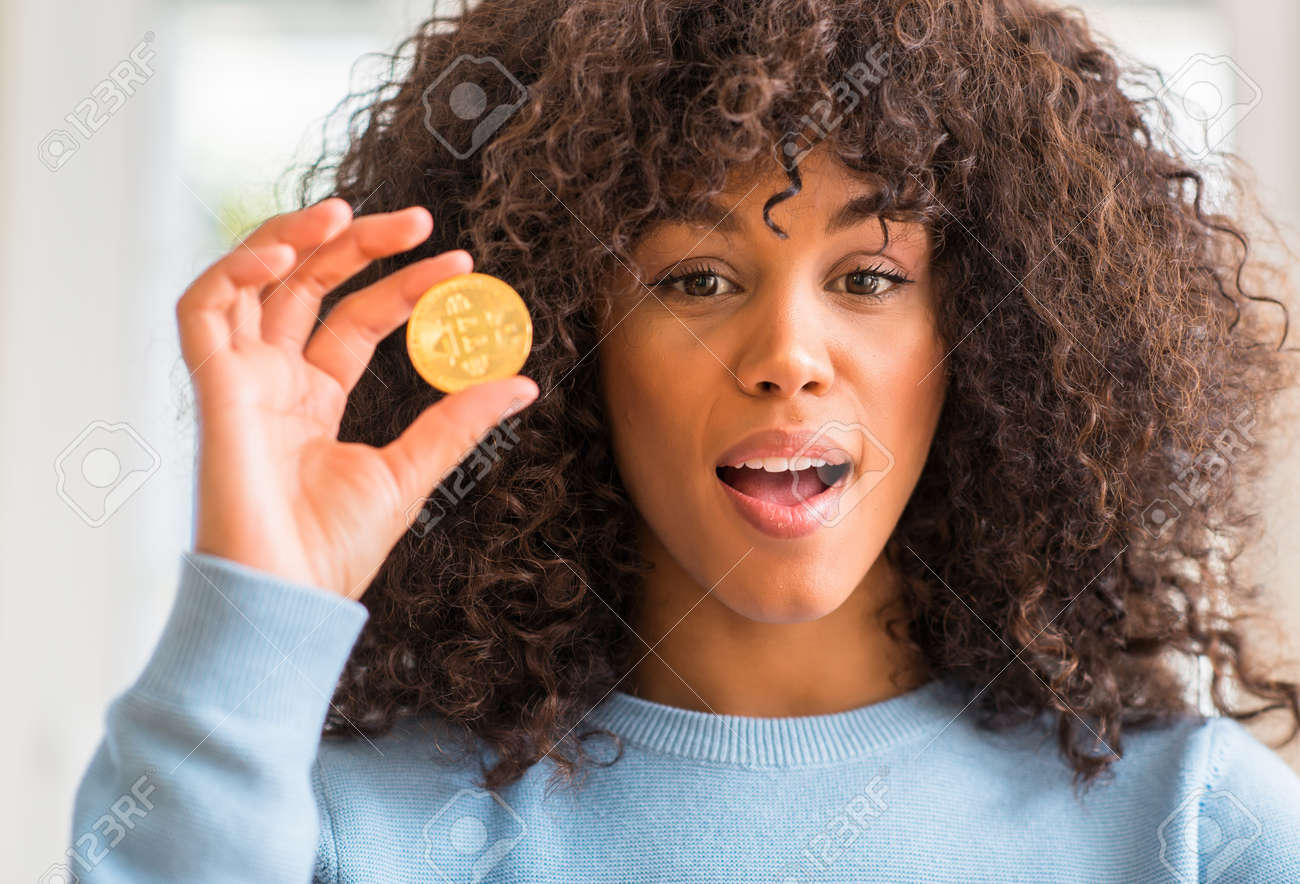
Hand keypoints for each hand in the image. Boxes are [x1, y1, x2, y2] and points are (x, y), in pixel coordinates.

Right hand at [175, 197, 536, 597]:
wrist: (288, 601)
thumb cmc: (334, 552)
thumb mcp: (412, 473)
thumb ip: (458, 422)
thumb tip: (522, 383)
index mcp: (315, 400)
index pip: (357, 319)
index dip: (403, 285)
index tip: (458, 264)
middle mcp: (274, 382)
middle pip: (309, 287)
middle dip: (358, 245)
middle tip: (420, 220)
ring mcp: (240, 382)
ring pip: (251, 282)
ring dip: (291, 237)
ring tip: (346, 213)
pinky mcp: (212, 389)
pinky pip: (203, 309)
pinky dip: (235, 270)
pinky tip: (285, 253)